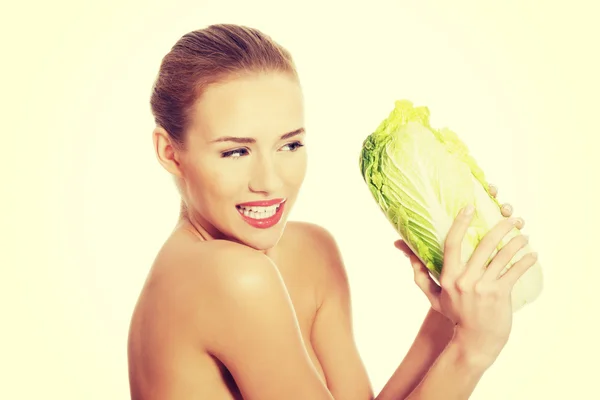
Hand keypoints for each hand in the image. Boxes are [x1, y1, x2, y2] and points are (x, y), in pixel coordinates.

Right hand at [394, 184, 536, 365]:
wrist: (475, 341)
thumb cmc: (455, 316)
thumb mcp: (433, 296)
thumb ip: (420, 274)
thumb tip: (404, 250)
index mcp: (447, 277)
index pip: (452, 244)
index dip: (460, 223)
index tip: (469, 207)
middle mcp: (464, 280)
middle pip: (482, 245)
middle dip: (499, 227)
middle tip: (511, 217)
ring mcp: (483, 287)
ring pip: (502, 256)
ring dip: (516, 242)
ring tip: (524, 235)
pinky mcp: (499, 294)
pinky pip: (515, 272)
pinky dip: (526, 262)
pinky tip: (533, 255)